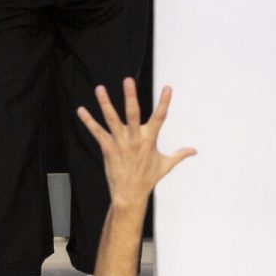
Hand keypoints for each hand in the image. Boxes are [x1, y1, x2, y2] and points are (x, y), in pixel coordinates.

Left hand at [77, 79, 195, 206]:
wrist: (131, 195)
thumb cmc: (148, 179)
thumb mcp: (165, 165)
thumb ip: (179, 154)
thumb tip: (194, 151)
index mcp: (150, 140)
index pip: (159, 117)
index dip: (164, 102)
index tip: (167, 88)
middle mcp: (135, 139)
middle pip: (133, 114)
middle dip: (130, 96)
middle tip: (128, 80)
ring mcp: (121, 144)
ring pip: (112, 120)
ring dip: (105, 103)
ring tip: (100, 88)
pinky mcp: (108, 149)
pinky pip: (97, 133)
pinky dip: (88, 121)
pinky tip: (81, 110)